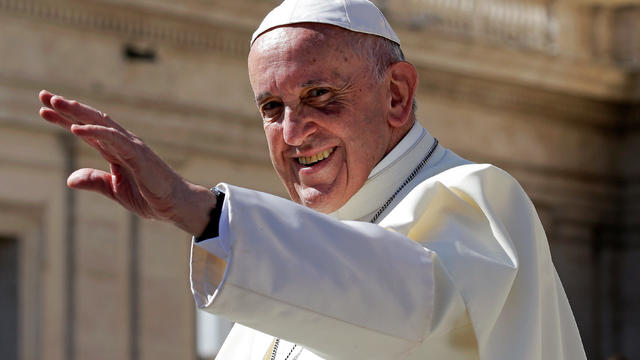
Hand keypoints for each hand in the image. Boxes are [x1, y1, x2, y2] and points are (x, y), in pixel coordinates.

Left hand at [38, 90, 215, 234]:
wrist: (176, 205)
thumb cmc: (151, 198)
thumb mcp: (116, 190)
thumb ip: (95, 182)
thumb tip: (69, 180)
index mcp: (117, 151)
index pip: (87, 131)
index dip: (65, 119)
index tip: (43, 111)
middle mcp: (123, 143)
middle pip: (91, 120)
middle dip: (67, 107)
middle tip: (43, 96)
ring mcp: (132, 146)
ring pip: (101, 123)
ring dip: (77, 112)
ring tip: (55, 103)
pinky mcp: (138, 155)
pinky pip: (113, 140)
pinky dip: (94, 132)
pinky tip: (75, 128)